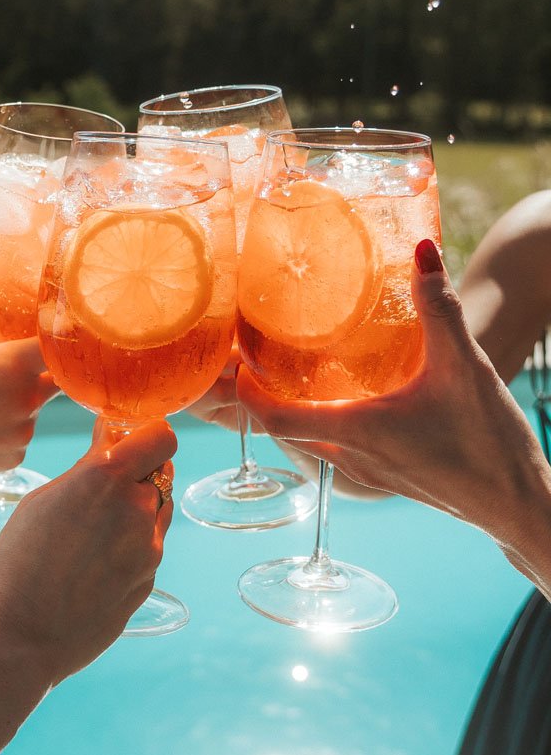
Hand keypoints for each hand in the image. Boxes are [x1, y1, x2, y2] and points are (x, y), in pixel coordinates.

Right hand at [0, 275, 58, 486]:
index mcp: (13, 367)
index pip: (59, 345)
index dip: (62, 335)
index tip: (56, 328)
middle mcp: (26, 403)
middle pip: (55, 378)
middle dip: (41, 368)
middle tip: (17, 360)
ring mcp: (21, 434)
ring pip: (36, 409)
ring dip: (22, 399)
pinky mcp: (12, 458)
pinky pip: (21, 436)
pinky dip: (8, 428)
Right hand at [0, 417, 177, 684]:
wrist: (16, 641)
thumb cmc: (14, 565)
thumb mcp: (42, 500)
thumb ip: (87, 467)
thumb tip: (110, 436)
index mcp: (108, 478)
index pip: (162, 435)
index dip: (148, 434)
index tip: (128, 439)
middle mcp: (138, 509)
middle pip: (160, 472)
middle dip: (137, 473)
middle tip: (101, 487)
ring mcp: (149, 549)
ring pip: (156, 511)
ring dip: (135, 510)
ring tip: (90, 533)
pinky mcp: (149, 581)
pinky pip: (147, 548)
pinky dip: (130, 546)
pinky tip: (91, 565)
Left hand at [237, 240, 550, 561]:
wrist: (518, 504)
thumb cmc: (489, 442)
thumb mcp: (464, 365)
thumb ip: (439, 307)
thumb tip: (422, 250)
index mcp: (357, 432)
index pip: (276, 419)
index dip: (248, 395)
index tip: (237, 366)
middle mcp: (352, 459)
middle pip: (285, 433)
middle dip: (264, 401)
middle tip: (257, 362)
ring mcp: (369, 475)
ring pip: (312, 444)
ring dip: (295, 414)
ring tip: (294, 376)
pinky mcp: (389, 479)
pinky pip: (338, 452)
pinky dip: (325, 425)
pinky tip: (347, 401)